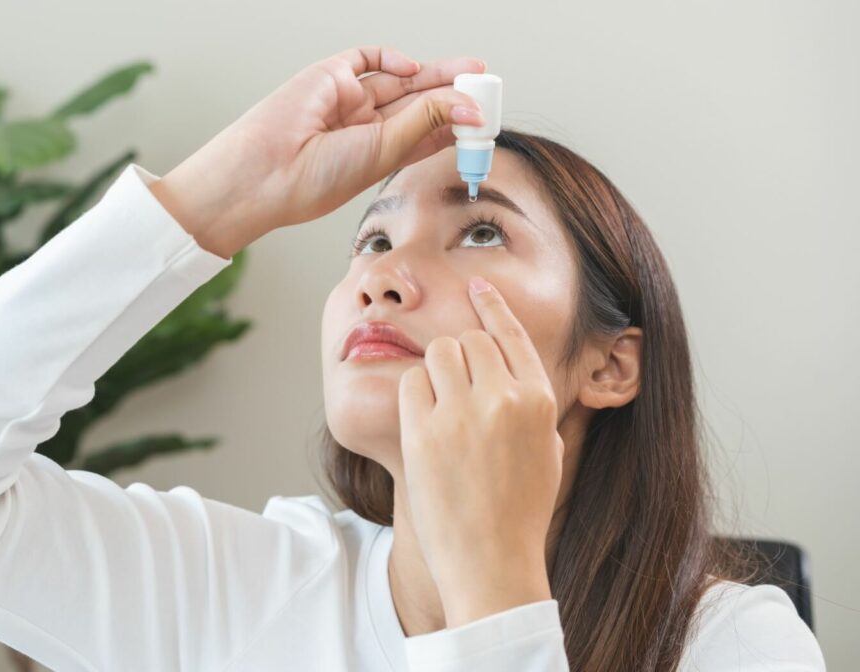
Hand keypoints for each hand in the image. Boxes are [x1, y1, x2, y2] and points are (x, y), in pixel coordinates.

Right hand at [151, 46, 486, 258]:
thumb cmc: (315, 179)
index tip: (485, 121)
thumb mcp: (385, 151)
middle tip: (486, 86)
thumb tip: (469, 105)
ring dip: (436, 74)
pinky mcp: (329, 76)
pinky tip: (413, 68)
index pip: (425, 134)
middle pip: (419, 103)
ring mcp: (347, 100)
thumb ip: (425, 121)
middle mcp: (364, 127)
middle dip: (453, 93)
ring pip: (400, 79)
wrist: (266, 172)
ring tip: (471, 72)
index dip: (456, 125)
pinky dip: (391, 58)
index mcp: (377, 155)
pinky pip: (366, 58)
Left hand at [397, 276, 563, 621]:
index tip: (476, 284)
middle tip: (455, 387)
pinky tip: (425, 423)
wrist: (491, 563)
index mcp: (539, 400)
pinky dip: (415, 395)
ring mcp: (461, 414)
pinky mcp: (423, 431)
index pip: (511, 332)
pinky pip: (411, 384)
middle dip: (459, 355)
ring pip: (437, 353)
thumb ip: (529, 401)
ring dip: (436, 371)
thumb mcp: (547, 449)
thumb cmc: (520, 511)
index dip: (490, 304)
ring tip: (442, 408)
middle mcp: (503, 399)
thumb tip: (504, 363)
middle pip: (468, 340)